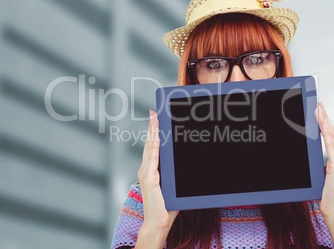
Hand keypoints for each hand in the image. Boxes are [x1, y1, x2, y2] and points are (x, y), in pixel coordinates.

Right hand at [136, 110, 178, 247]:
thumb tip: (187, 165)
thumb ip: (175, 176)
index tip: (156, 121)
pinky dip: (154, 145)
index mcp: (151, 171)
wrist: (158, 221)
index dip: (154, 134)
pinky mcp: (149, 177)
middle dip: (152, 128)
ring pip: (150, 147)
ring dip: (153, 132)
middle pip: (150, 144)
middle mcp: (146, 169)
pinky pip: (152, 157)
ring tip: (154, 118)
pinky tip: (156, 135)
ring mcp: (146, 173)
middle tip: (154, 113)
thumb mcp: (172, 186)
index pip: (152, 148)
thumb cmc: (167, 206)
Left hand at [315, 102, 333, 248]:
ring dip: (325, 121)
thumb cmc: (326, 193)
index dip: (327, 123)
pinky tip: (322, 125)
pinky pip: (331, 145)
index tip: (321, 111)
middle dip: (325, 117)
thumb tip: (315, 154)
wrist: (333, 209)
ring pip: (333, 136)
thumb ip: (323, 162)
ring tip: (319, 109)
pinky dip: (326, 133)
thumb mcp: (324, 173)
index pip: (333, 136)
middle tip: (319, 104)